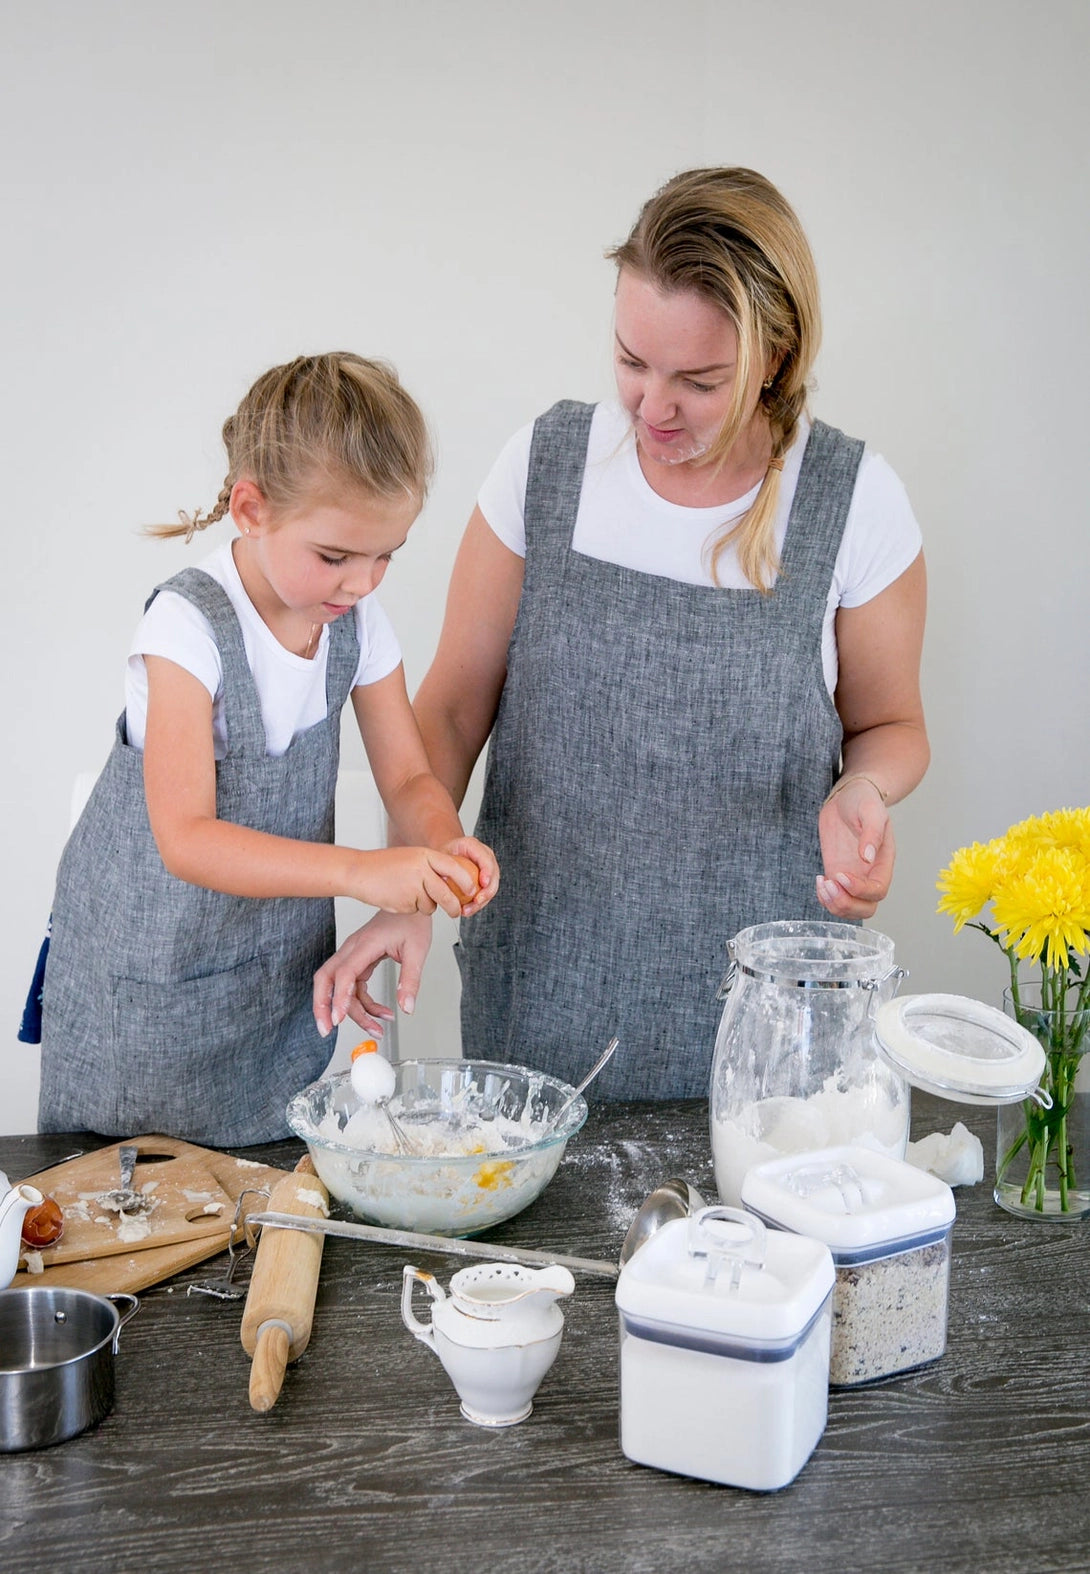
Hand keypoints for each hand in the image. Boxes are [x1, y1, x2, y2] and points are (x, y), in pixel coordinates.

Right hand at [313, 911, 433, 1035]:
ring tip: (374, 1029)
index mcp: (366, 944)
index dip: (339, 997)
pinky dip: (363, 1003)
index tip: (339, 1018)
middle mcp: (353, 949)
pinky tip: (381, 1013)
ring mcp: (353, 954)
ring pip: (338, 986)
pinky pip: (353, 986)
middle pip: (325, 979)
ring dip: (350, 1010)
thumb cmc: (412, 920)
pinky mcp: (358, 960)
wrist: (412, 903)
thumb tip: (406, 1006)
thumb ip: (410, 980)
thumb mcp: (417, 951)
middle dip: (323, 1006)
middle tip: (327, 1029)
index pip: (344, 973)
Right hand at [352, 846, 476, 918]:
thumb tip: (453, 880)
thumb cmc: (384, 865)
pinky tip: (397, 896)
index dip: (466, 881)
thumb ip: (431, 867)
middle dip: (454, 907)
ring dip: (424, 904)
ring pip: (430, 905)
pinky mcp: (403, 903)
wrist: (359, 872)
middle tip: (457, 912)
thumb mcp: (412, 857)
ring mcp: (412, 887)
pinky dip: (410, 907)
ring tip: (406, 892)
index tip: (471, 890)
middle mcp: (421, 871)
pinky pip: (415, 910)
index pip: (455, 868)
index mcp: (425, 856)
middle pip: (447, 894)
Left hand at [440, 835, 499, 914]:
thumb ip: (443, 865)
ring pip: (491, 886)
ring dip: (482, 901)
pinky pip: (485, 894)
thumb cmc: (440, 856)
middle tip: (477, 901)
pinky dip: (477, 904)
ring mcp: (486, 869)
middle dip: (488, 890)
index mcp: (472, 846)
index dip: (488, 871)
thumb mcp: (438, 856)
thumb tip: (445, 879)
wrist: (442, 858)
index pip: (485, 858)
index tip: (483, 883)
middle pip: (494, 874)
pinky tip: (466, 911)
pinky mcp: (485, 881)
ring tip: (467, 910)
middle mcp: (483, 856)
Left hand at [816, 779, 895, 919]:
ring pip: (849, 907)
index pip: (878, 890)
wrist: (847, 795)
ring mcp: (853, 875)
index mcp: (883, 861)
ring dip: (834, 904)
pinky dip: (824, 897)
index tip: (841, 875)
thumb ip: (872, 833)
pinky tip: (819, 880)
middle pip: (866, 908)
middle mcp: (870, 873)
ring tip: (822, 883)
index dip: (860, 890)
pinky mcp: (836, 872)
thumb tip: (867, 856)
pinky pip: (833, 897)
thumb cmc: (863, 800)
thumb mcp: (870, 810)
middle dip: (846, 904)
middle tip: (830, 884)